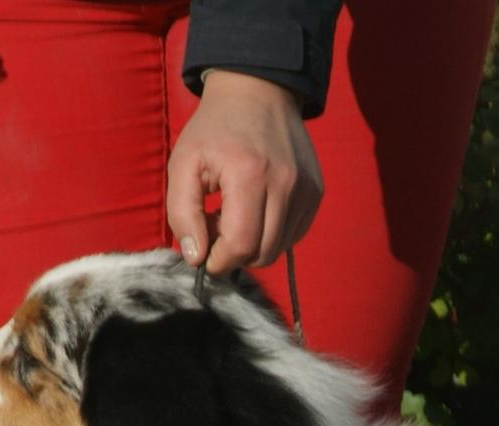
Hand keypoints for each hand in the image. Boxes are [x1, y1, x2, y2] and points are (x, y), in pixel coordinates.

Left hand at [167, 70, 322, 274]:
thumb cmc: (214, 129)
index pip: (241, 245)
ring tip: (236, 218)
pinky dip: (273, 234)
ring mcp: (306, 189)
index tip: (204, 251)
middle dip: (236, 254)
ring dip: (254, 245)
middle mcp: (285, 184)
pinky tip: (257, 211)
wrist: (257, 91)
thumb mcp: (182, 163)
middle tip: (217, 230)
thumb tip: (195, 257)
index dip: (219, 260)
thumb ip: (182, 213)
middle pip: (263, 253)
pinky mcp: (316, 192)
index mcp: (248, 174)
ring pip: (280, 248)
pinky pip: (294, 233)